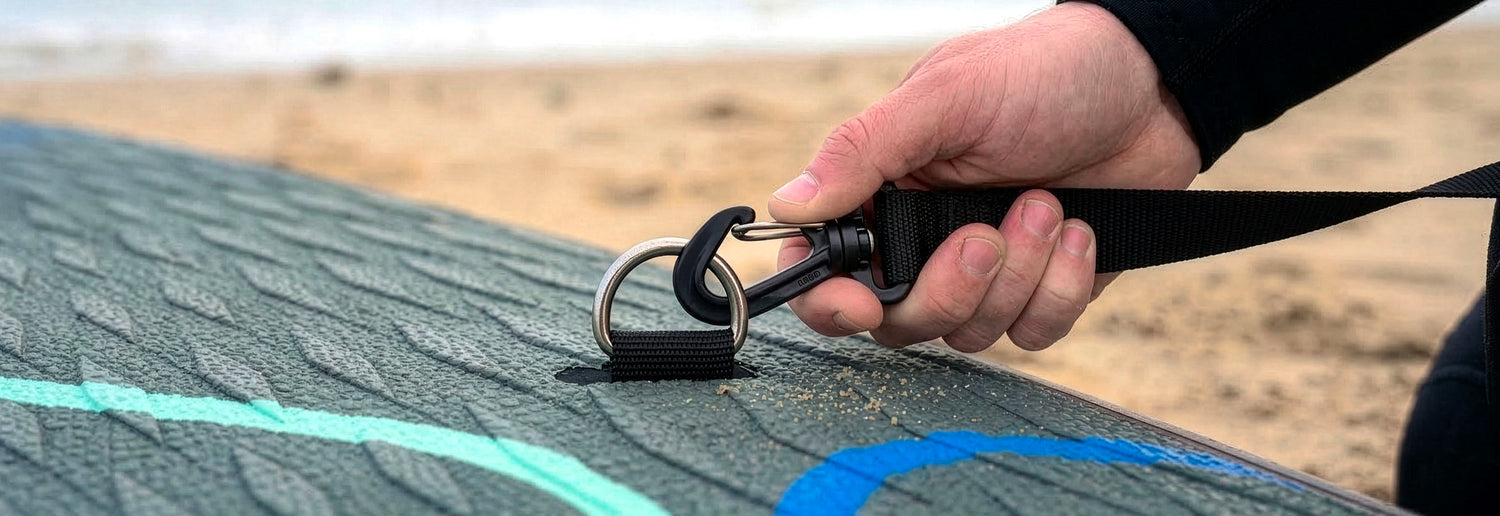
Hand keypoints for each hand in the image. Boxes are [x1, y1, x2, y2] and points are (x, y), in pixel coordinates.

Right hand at [768, 2, 1199, 351]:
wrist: (1152, 82)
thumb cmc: (1043, 71)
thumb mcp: (947, 97)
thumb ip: (864, 151)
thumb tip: (789, 204)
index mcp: (884, 190)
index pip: (824, 267)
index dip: (829, 301)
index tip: (858, 304)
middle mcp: (924, 238)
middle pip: (899, 320)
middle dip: (947, 289)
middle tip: (986, 235)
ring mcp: (985, 271)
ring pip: (968, 332)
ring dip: (1017, 276)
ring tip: (1047, 203)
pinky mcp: (1041, 290)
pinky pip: (1032, 333)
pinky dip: (1060, 289)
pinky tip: (1080, 230)